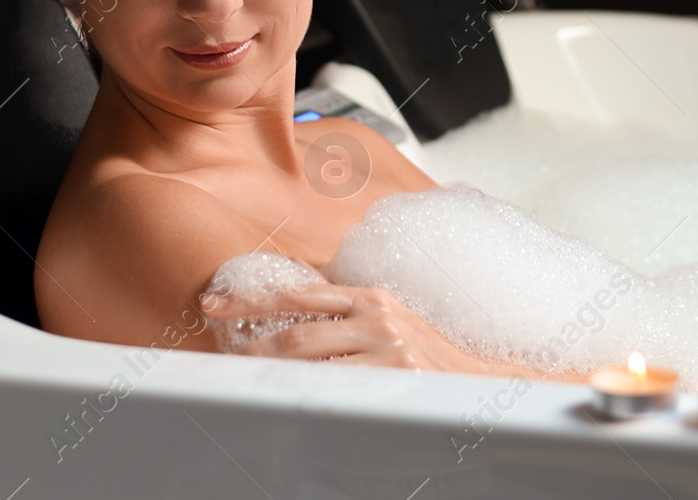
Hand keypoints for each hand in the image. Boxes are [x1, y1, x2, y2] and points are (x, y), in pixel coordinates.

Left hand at [201, 283, 491, 373]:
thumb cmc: (431, 358)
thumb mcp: (390, 324)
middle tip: (224, 362)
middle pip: (296, 333)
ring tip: (247, 387)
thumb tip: (291, 328)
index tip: (214, 305)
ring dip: (273, 376)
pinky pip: (338, 387)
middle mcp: (377, 316)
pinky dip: (309, 395)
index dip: (252, 301)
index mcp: (371, 297)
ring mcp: (387, 348)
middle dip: (253, 349)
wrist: (482, 381)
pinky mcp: (396, 376)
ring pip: (311, 362)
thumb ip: (347, 320)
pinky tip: (290, 403)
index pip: (298, 294)